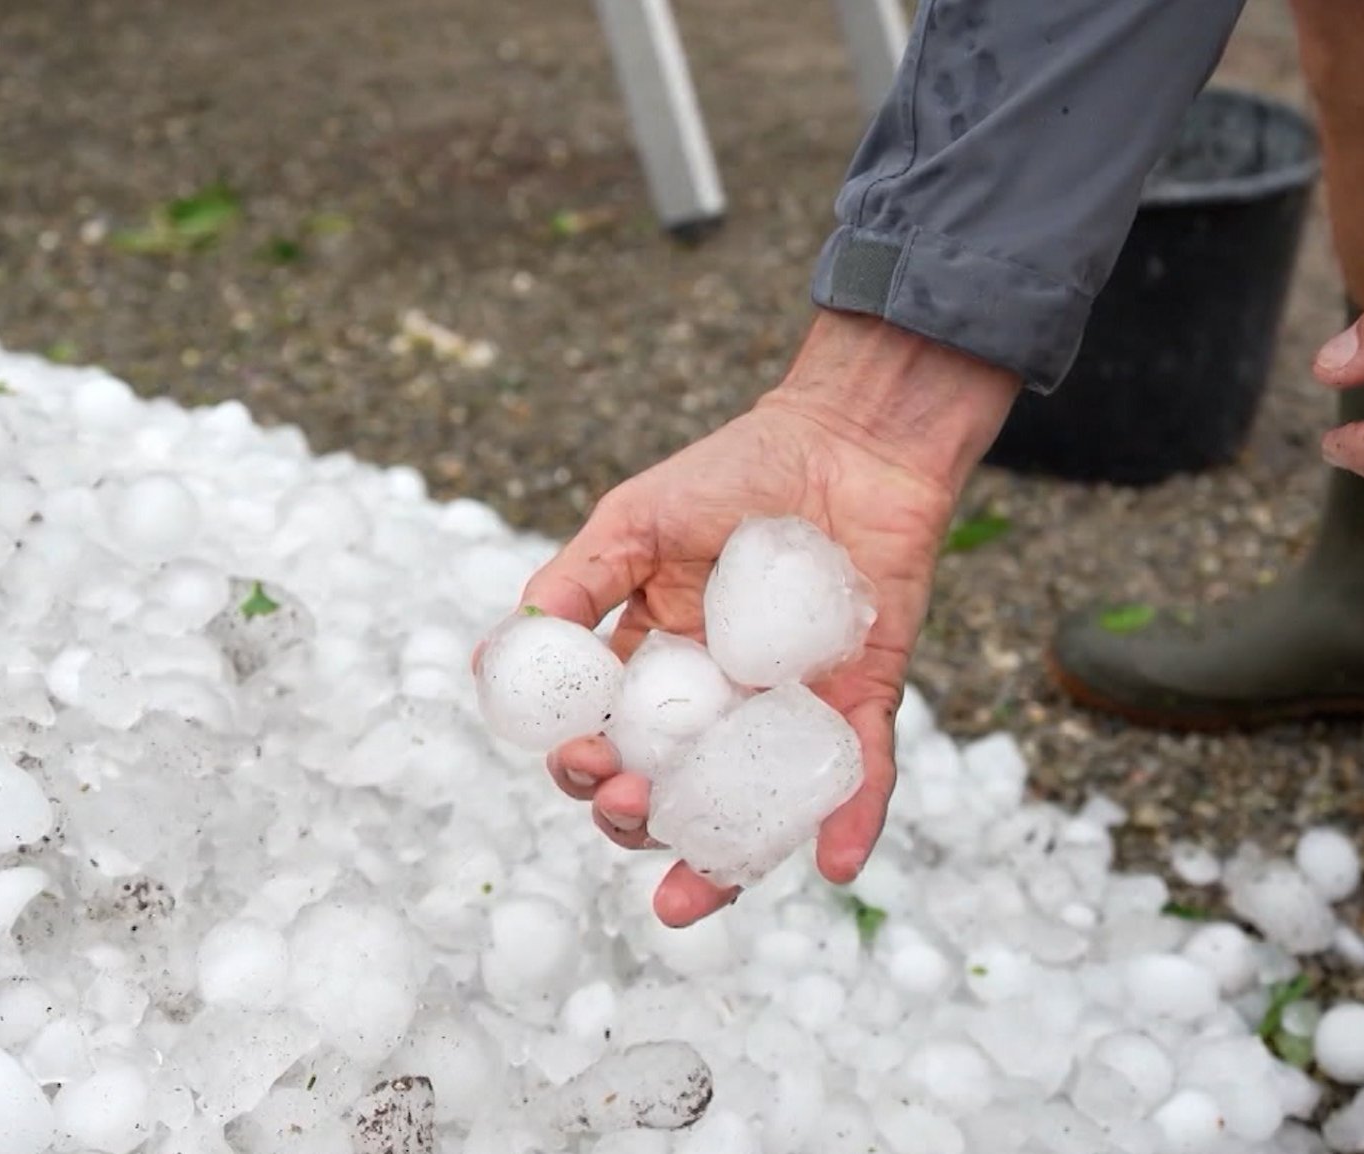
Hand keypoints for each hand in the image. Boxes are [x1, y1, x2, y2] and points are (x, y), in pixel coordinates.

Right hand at [506, 311, 1018, 925]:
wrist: (847, 438)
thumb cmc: (737, 471)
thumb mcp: (637, 522)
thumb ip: (575, 584)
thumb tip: (499, 653)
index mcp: (658, 667)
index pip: (610, 741)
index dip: (585, 767)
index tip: (577, 760)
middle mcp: (721, 705)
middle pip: (670, 795)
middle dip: (635, 823)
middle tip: (625, 807)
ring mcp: (791, 710)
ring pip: (754, 808)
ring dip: (721, 863)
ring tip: (689, 891)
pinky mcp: (864, 702)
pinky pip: (861, 773)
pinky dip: (851, 821)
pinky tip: (832, 866)